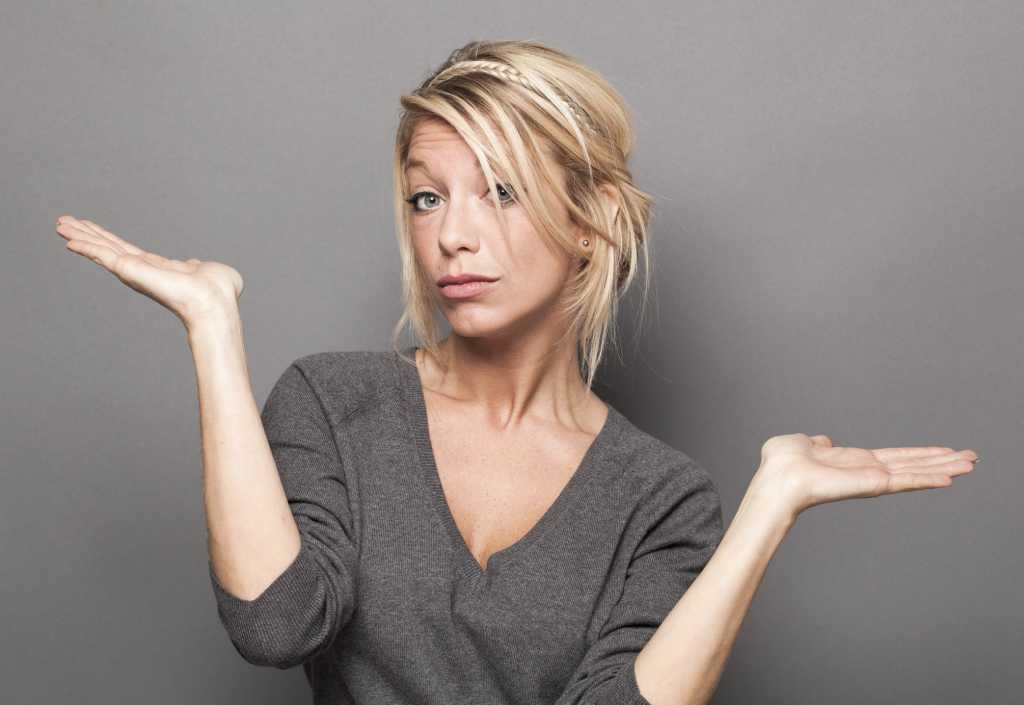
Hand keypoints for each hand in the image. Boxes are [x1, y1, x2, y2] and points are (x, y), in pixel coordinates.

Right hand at [56, 215, 243, 328]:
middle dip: (87, 234)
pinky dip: (85, 246)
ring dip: (80, 236)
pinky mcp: (130, 271)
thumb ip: (200, 267)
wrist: (215, 301)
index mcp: (159, 268)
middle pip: (108, 247)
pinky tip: (68, 238)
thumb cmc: (220, 292)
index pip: (128, 251)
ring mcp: (134, 271)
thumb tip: (200, 265)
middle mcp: (142, 270)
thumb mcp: (209, 271)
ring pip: (101, 249)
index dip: (110, 240)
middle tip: (63, 221)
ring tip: (59, 224)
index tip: (94, 229)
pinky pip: (102, 256)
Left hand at [752, 433, 978, 518]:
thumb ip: (813, 442)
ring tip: (971, 463)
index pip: (894, 457)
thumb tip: (821, 440)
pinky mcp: (872, 485)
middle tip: (971, 458)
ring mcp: (872, 479)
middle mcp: (867, 471)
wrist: (777, 479)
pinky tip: (950, 478)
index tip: (942, 451)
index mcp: (852, 462)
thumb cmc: (779, 465)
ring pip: (916, 472)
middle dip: (941, 461)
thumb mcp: (798, 443)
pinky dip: (928, 479)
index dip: (918, 454)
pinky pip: (906, 481)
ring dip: (944, 467)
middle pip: (913, 465)